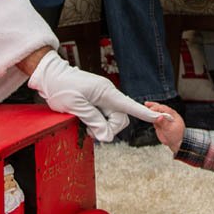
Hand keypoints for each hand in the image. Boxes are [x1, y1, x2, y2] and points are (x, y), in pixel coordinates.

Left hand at [27, 51, 159, 140]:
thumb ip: (93, 120)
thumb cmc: (62, 87)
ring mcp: (103, 98)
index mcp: (106, 93)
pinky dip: (98, 124)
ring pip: (113, 119)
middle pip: (121, 118)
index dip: (146, 114)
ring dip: (102, 128)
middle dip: (110, 129)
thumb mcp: (76, 106)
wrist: (50, 76)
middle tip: (91, 133)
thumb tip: (107, 136)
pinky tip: (86, 123)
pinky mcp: (96, 101)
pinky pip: (104, 116)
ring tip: (86, 128)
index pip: (130, 106)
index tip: (162, 117)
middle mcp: (108, 95)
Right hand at [144, 101, 183, 151]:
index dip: (157, 108)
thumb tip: (160, 117)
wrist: (177, 143)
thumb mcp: (170, 130)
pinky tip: (146, 115)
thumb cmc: (177, 136)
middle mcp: (168, 116)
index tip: (151, 109)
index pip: (164, 108)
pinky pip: (154, 119)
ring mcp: (163, 120)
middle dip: (153, 106)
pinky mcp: (160, 124)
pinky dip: (150, 117)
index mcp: (173, 115)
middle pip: (160, 108)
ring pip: (156, 113)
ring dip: (150, 110)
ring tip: (144, 108)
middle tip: (146, 104)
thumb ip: (164, 123)